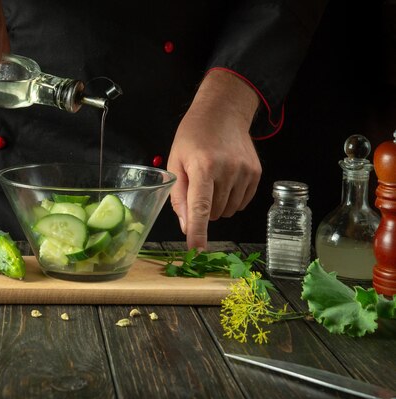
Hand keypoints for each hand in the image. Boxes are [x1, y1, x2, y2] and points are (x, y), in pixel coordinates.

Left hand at [167, 70, 260, 250]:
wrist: (223, 113)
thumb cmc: (193, 137)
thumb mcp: (176, 162)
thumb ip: (178, 196)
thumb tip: (185, 226)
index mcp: (203, 167)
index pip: (200, 208)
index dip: (197, 232)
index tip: (196, 250)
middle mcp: (227, 170)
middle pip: (212, 213)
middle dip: (202, 209)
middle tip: (198, 185)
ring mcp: (245, 173)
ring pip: (227, 211)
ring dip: (216, 205)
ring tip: (212, 180)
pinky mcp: (256, 174)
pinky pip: (241, 203)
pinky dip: (230, 199)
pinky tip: (225, 180)